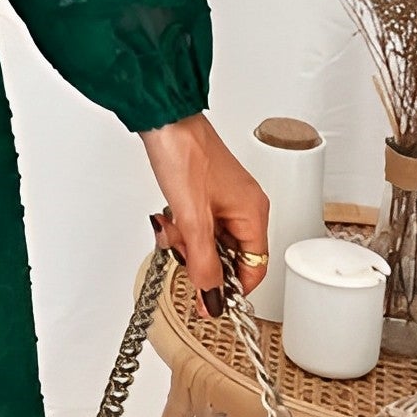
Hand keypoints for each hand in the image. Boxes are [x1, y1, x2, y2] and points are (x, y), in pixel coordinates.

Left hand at [138, 111, 269, 319]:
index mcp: (253, 212)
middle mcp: (244, 206)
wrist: (163, 116)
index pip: (253, 268)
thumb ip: (203, 262)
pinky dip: (180, 225)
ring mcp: (224, 198)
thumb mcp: (192, 219)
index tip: (207, 300)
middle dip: (199, 256)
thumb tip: (213, 297)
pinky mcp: (204, 191)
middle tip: (181, 246)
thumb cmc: (183, 152)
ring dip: (185, 239)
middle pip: (227, 255)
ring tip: (170, 224)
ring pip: (208, 239)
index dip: (230, 287)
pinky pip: (196, 223)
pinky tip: (167, 215)